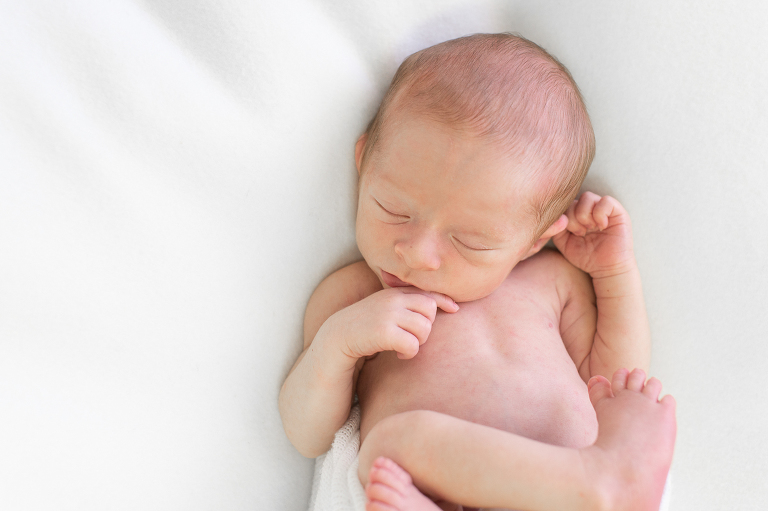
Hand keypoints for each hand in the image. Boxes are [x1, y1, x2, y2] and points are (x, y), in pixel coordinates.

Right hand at [322, 287, 458, 360]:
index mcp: (393, 293)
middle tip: (411, 337)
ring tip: (404, 346)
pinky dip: (409, 352)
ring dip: (418, 341)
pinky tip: (398, 354)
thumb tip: (439, 305)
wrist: (334, 341)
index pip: (426, 291)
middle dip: (426, 326)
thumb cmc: (364, 329)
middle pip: (430, 309)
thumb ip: (405, 306)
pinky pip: (413, 344)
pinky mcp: (383, 331)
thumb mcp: (384, 311)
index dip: (444, 299)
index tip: (454, 308)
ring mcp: (387, 314)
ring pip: (424, 327)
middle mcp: (391, 299)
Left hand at [552, 192, 635, 277]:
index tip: (569, 233)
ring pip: (587, 197)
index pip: (564, 203)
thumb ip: (556, 226)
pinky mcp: (618, 212)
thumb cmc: (585, 256)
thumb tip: (553, 213)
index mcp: (576, 214)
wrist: (606, 268)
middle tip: (579, 233)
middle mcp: (589, 209)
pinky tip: (601, 226)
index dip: (563, 217)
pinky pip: (606, 201)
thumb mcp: (563, 241)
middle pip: (574, 200)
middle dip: (573, 218)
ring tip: (589, 230)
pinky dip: (600, 214)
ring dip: (584, 215)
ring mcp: (603, 209)